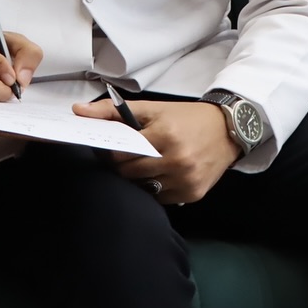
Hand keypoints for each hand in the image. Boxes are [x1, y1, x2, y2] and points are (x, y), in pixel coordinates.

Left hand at [72, 99, 240, 203]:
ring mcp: (185, 179)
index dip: (111, 152)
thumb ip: (113, 111)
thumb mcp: (152, 109)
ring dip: (138, 179)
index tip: (111, 148)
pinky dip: (156, 188)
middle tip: (127, 155)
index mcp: (164, 135)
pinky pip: (161, 198)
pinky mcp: (193, 193)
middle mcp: (176, 160)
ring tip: (145, 164)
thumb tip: (79, 112)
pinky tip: (161, 174)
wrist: (228, 129)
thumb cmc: (186, 118)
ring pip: (143, 188)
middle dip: (123, 165)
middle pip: (129, 173)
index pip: (120, 154)